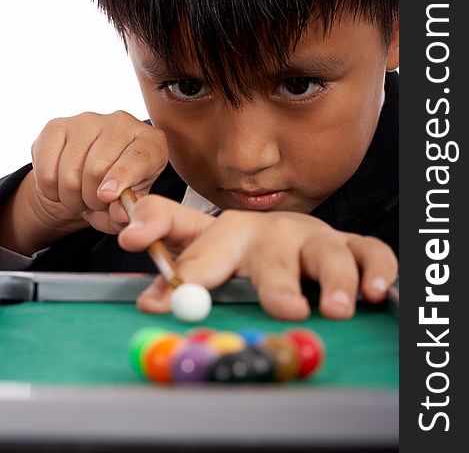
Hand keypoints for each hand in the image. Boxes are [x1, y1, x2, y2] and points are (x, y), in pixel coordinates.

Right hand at [29, 111, 167, 233]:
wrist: (84, 183)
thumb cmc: (115, 194)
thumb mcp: (126, 208)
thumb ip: (126, 212)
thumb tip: (120, 213)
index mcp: (151, 142)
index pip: (137, 157)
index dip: (122, 178)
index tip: (107, 195)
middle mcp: (122, 122)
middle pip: (98, 167)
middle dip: (93, 198)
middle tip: (95, 204)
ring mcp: (88, 120)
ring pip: (70, 172)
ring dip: (71, 197)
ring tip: (80, 197)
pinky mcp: (56, 126)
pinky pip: (46, 169)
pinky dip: (51, 190)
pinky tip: (61, 187)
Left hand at [118, 195, 397, 320]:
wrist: (290, 233)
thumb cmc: (245, 250)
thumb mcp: (207, 252)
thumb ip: (180, 270)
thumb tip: (148, 300)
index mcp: (230, 234)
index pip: (198, 238)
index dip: (173, 248)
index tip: (143, 257)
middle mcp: (274, 233)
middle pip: (272, 254)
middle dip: (276, 280)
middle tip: (283, 307)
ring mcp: (314, 238)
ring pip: (326, 252)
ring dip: (333, 279)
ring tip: (335, 306)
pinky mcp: (351, 246)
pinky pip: (369, 253)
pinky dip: (376, 270)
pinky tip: (376, 292)